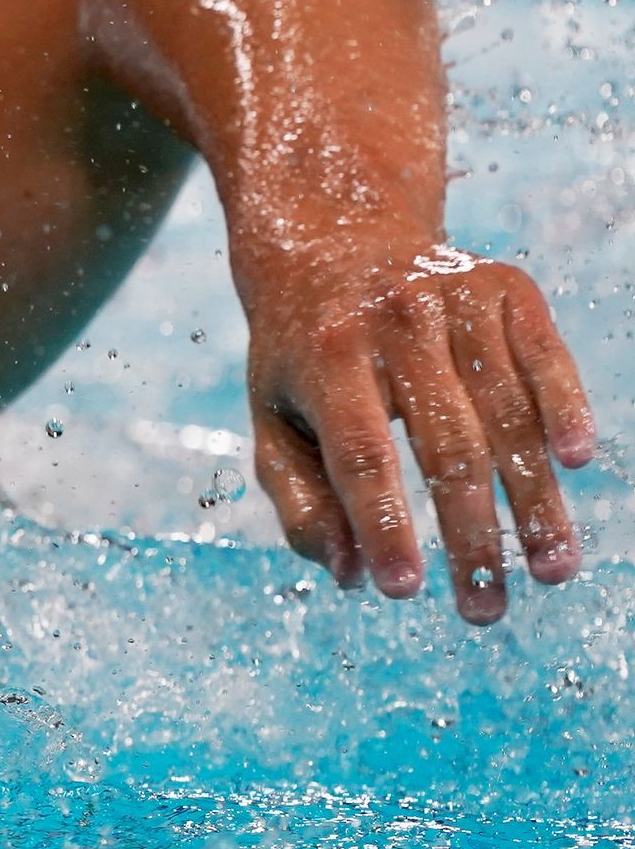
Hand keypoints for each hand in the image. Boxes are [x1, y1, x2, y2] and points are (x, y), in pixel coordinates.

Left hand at [242, 239, 594, 623]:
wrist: (335, 238)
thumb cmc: (303, 355)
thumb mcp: (273, 419)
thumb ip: (300, 500)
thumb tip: (350, 576)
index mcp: (326, 357)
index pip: (360, 456)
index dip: (383, 524)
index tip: (405, 590)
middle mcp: (394, 321)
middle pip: (444, 446)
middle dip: (471, 538)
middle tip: (485, 610)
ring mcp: (455, 299)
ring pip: (506, 413)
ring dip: (534, 500)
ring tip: (551, 569)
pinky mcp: (507, 288)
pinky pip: (546, 357)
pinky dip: (565, 408)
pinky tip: (575, 464)